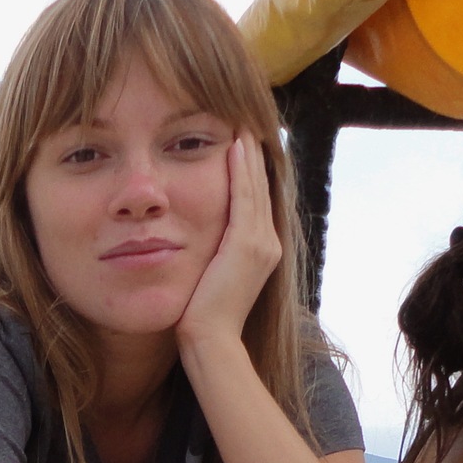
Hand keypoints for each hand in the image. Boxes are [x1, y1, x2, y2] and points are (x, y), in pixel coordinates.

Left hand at [177, 136, 281, 355]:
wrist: (210, 341)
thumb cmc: (201, 317)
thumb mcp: (209, 276)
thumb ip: (212, 253)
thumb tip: (194, 236)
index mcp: (262, 249)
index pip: (257, 199)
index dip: (251, 170)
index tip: (240, 142)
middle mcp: (268, 243)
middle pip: (262, 187)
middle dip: (253, 154)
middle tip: (244, 121)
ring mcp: (261, 243)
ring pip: (256, 187)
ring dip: (249, 153)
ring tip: (241, 123)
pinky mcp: (247, 245)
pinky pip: (245, 197)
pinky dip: (242, 170)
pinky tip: (235, 146)